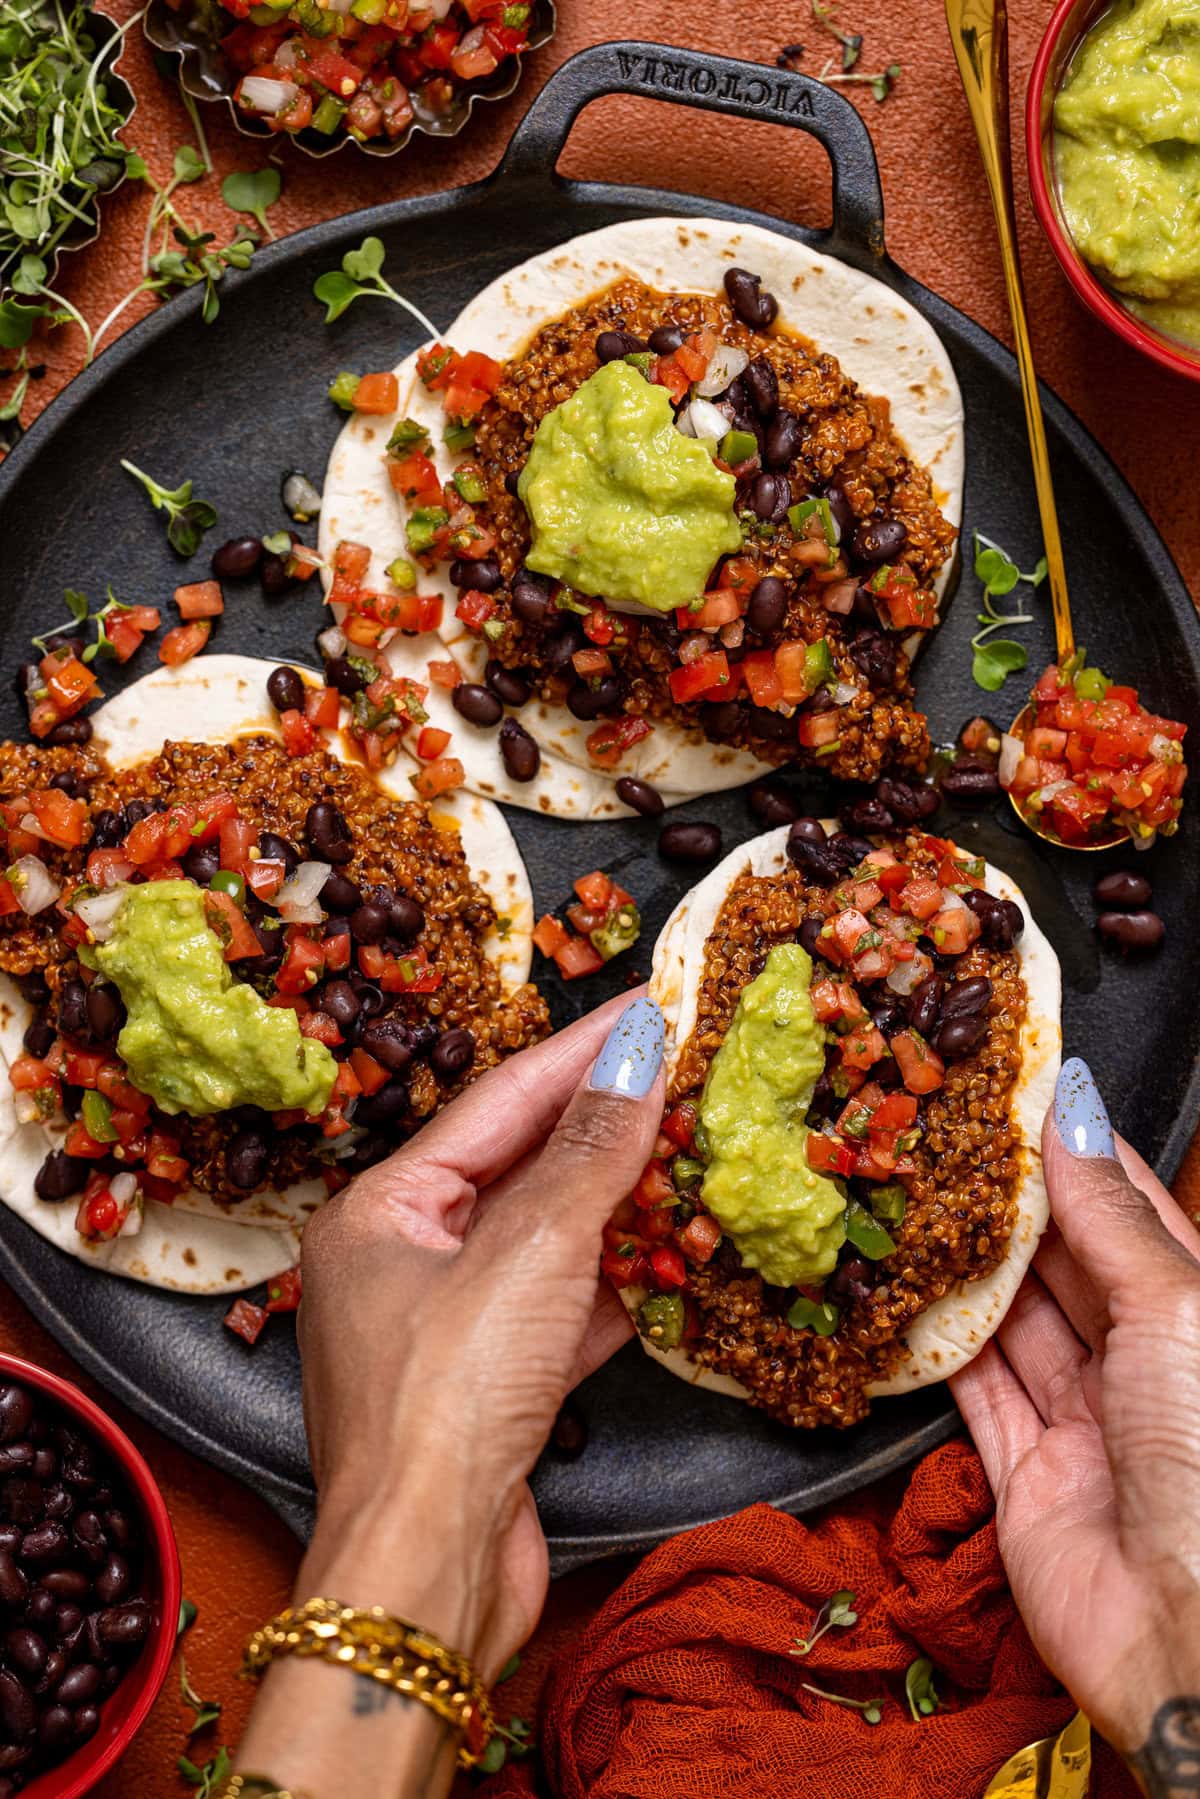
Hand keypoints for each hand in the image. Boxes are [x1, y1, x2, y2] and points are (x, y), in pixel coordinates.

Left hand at [294, 991, 663, 1679]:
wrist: (423, 1578)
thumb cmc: (447, 1403)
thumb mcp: (530, 1253)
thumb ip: (590, 1150)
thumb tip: (639, 1053)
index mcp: (380, 1211)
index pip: (499, 1102)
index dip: (582, 1050)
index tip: (650, 1005)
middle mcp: (403, 1261)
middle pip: (520, 1167)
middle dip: (605, 1123)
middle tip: (686, 1069)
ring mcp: (447, 1329)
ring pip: (547, 1240)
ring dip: (619, 1202)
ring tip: (694, 1146)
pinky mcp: (491, 1390)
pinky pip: (561, 1310)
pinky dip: (615, 1284)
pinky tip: (673, 1258)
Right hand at [952, 1056, 1199, 1789]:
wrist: (1193, 1637)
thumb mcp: (1177, 1310)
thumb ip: (1108, 1217)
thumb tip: (1069, 1112)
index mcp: (1194, 1314)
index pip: (1124, 1209)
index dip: (1068, 1152)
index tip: (1008, 1091)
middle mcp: (1142, 1363)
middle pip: (1060, 1264)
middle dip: (1001, 1205)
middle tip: (931, 1139)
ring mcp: (1083, 1422)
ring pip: (1010, 1326)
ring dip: (959, 1270)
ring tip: (901, 1198)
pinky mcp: (1026, 1480)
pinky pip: (972, 1398)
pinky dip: (933, 1351)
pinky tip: (897, 1297)